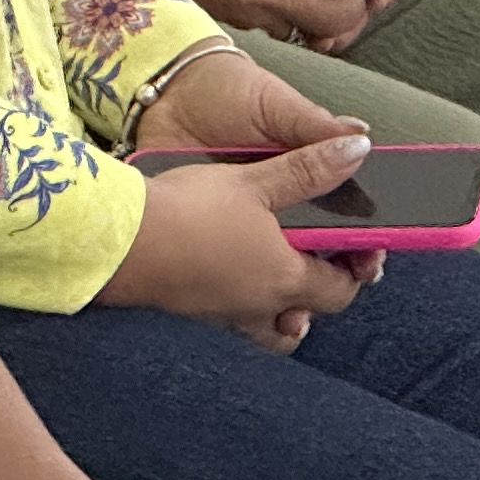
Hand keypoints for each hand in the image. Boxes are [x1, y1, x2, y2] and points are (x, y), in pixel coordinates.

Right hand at [104, 62, 381, 347]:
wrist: (117, 243)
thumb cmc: (189, 212)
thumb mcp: (255, 181)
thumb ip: (309, 169)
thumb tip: (358, 150)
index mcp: (285, 279)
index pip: (342, 289)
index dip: (358, 265)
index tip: (361, 241)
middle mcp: (260, 308)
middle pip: (311, 313)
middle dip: (323, 287)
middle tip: (322, 250)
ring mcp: (224, 316)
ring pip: (272, 328)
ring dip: (285, 308)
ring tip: (280, 271)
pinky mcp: (192, 312)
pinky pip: (235, 320)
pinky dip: (247, 304)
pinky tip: (233, 269)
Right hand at [154, 0, 388, 51]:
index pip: (331, 18)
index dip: (356, 8)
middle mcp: (256, 14)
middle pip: (314, 30)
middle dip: (337, 15)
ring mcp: (239, 20)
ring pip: (290, 26)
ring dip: (308, 10)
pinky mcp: (223, 17)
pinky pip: (265, 19)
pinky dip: (280, 5)